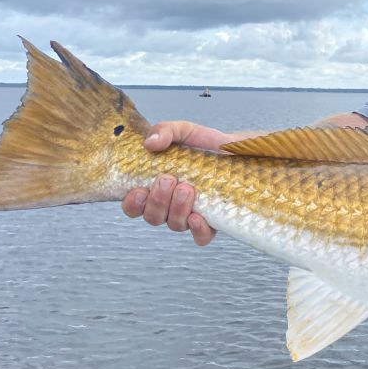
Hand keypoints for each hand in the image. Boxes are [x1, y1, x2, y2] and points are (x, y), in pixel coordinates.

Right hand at [120, 121, 231, 245]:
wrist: (235, 151)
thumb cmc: (203, 144)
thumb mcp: (183, 131)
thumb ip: (164, 131)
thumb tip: (150, 144)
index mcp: (155, 188)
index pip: (134, 206)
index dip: (132, 204)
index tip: (139, 190)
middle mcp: (170, 206)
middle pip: (153, 217)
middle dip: (157, 201)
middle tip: (168, 179)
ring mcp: (190, 216)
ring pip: (175, 225)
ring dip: (177, 209)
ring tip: (187, 188)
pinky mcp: (212, 223)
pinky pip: (201, 237)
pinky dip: (197, 230)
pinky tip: (197, 216)